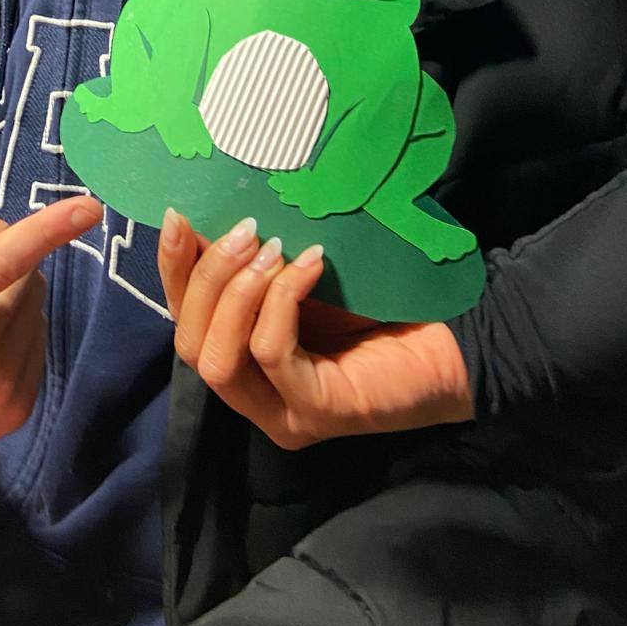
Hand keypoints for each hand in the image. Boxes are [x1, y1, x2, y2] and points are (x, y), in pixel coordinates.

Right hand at [157, 210, 473, 449]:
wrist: (454, 338)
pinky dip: (282, 300)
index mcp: (242, 363)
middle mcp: (253, 398)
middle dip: (207, 278)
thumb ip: (255, 263)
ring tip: (273, 247)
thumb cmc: (377, 303)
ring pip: (218, 359)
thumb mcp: (299, 277)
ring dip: (236, 292)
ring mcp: (282, 412)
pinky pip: (271, 352)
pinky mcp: (316, 411)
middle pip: (189, 346)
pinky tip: (312, 264)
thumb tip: (205, 213)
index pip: (182, 323)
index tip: (179, 215)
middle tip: (246, 228)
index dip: (172, 270)